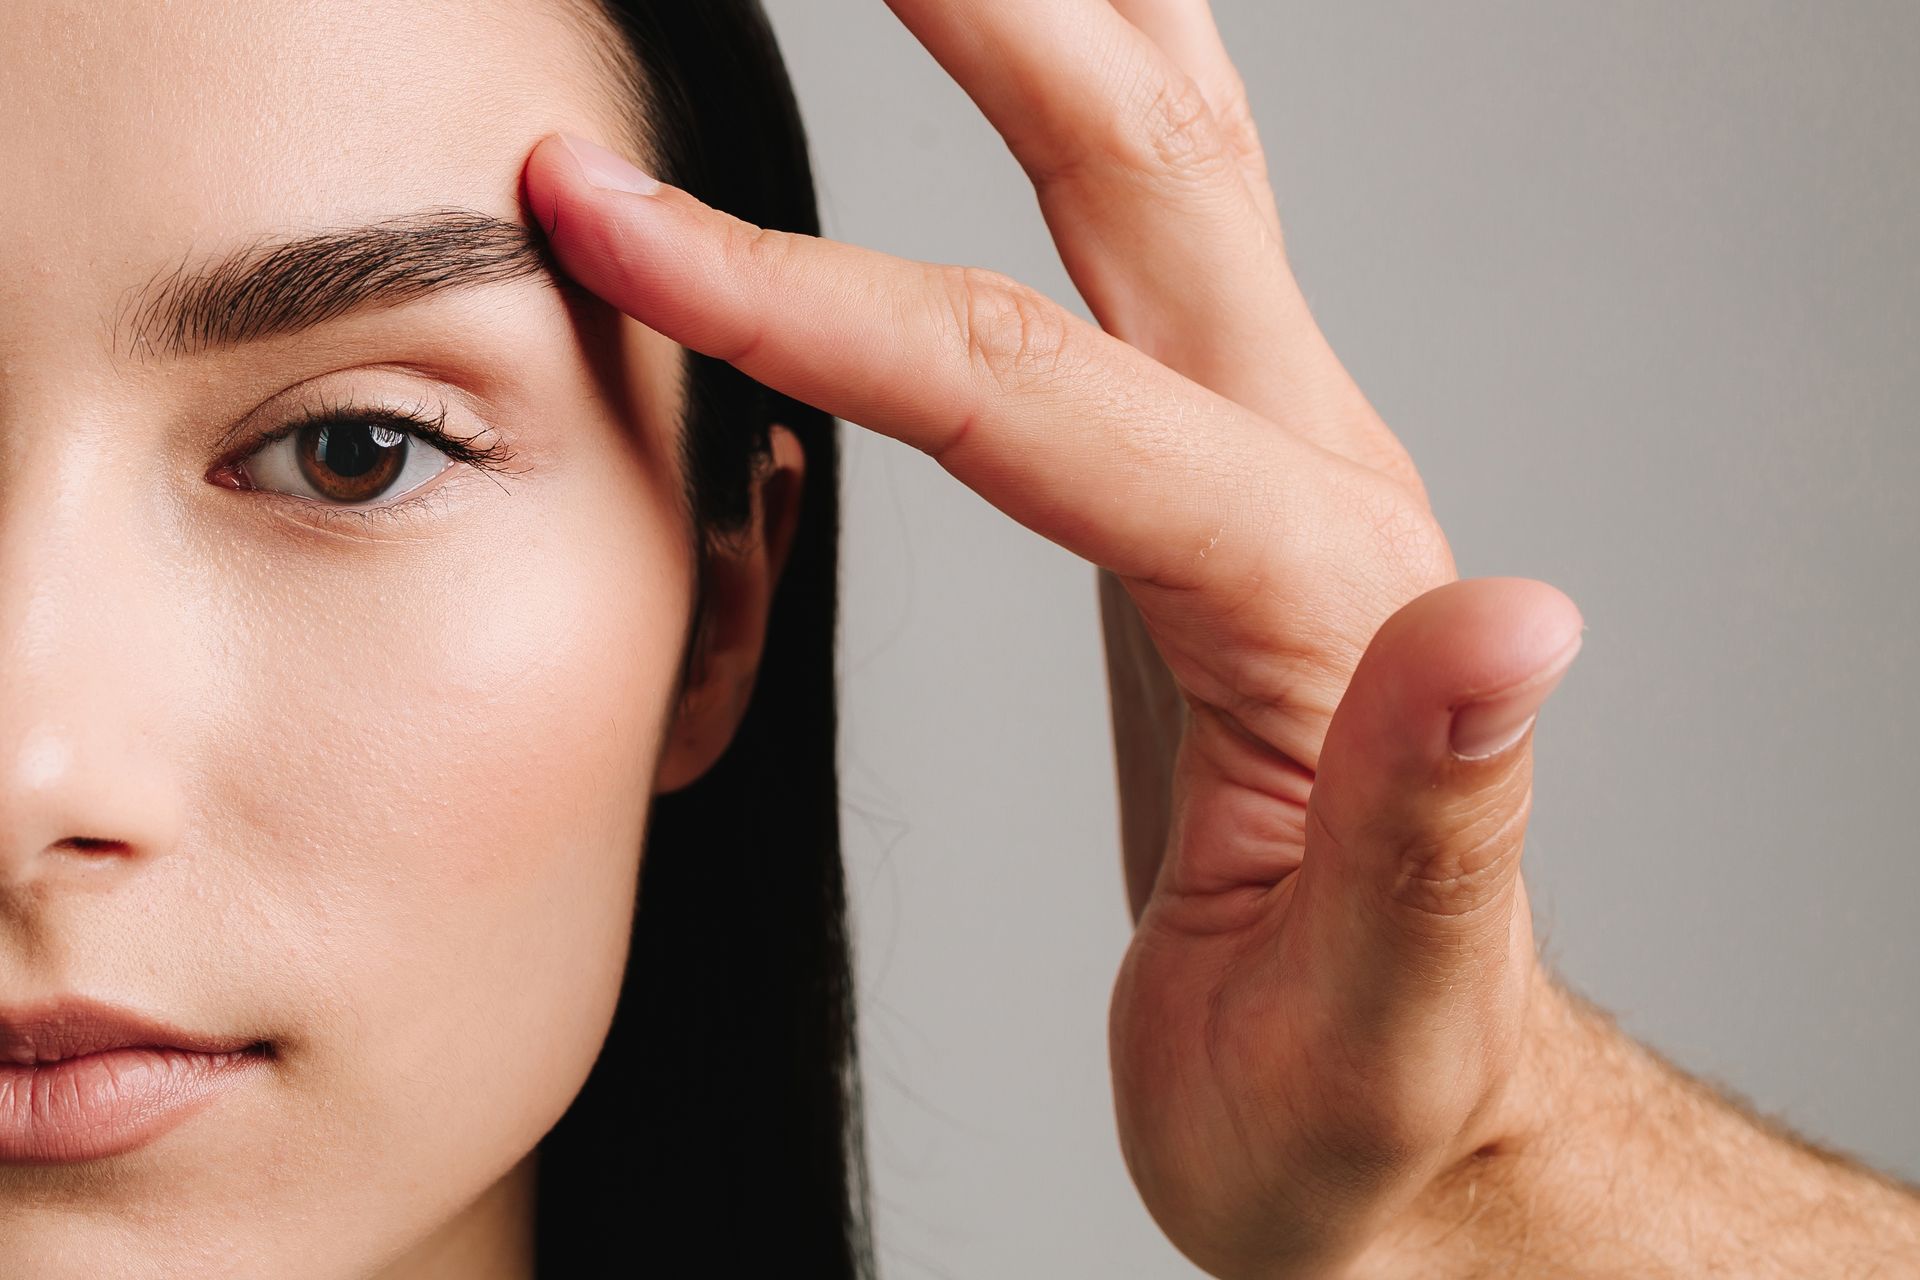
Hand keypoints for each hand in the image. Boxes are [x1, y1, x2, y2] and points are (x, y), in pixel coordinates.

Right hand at [519, 3, 1583, 1274]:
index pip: (1024, 390)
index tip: (612, 223)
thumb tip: (1515, 621)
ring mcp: (1269, 460)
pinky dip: (1059, 113)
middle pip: (1137, 164)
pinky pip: (1136, 241)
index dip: (805, 306)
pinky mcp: (1218, 480)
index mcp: (1317, 592)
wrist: (1406, 1115)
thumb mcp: (1382, 1012)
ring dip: (1042, 17)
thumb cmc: (1359, 1095)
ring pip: (1166, 156)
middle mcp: (1311, 479)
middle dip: (976, 8)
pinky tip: (1019, 66)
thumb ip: (1434, 832)